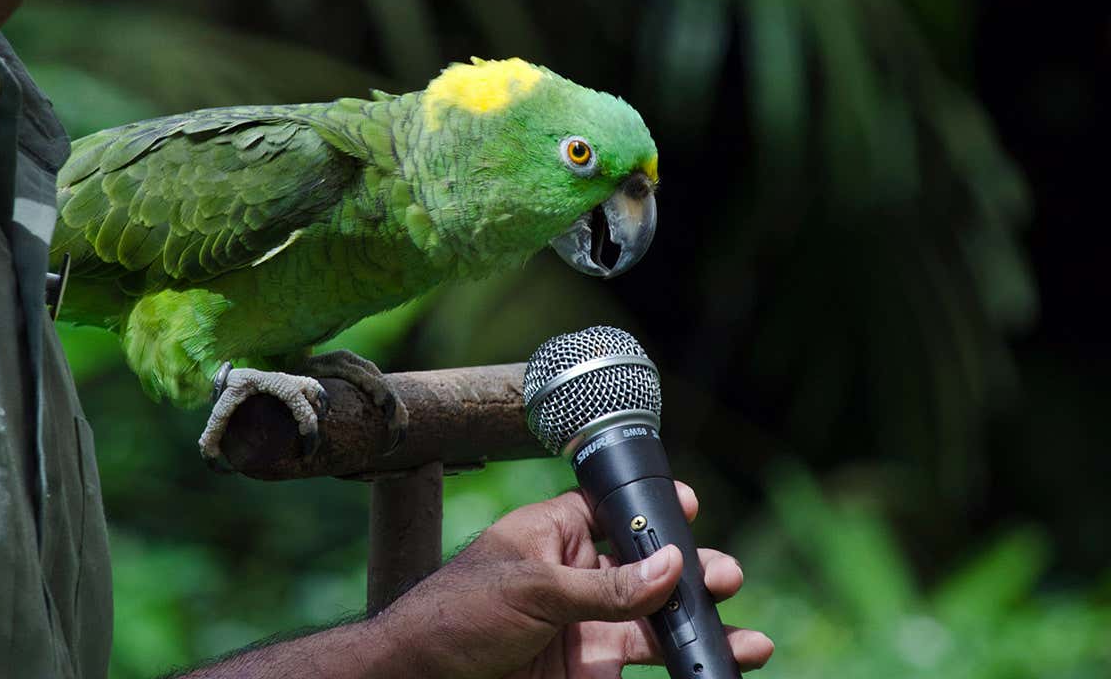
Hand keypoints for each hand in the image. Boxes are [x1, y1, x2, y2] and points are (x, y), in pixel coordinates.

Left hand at [377, 483, 773, 677]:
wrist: (420, 678)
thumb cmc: (456, 612)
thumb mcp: (533, 589)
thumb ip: (606, 587)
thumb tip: (671, 568)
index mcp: (555, 534)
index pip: (612, 512)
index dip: (651, 509)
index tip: (690, 507)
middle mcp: (577, 576)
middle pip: (647, 569)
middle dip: (692, 573)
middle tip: (727, 578)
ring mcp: (586, 624)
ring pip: (655, 621)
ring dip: (698, 625)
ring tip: (749, 640)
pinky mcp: (588, 668)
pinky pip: (643, 662)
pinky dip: (681, 663)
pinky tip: (713, 665)